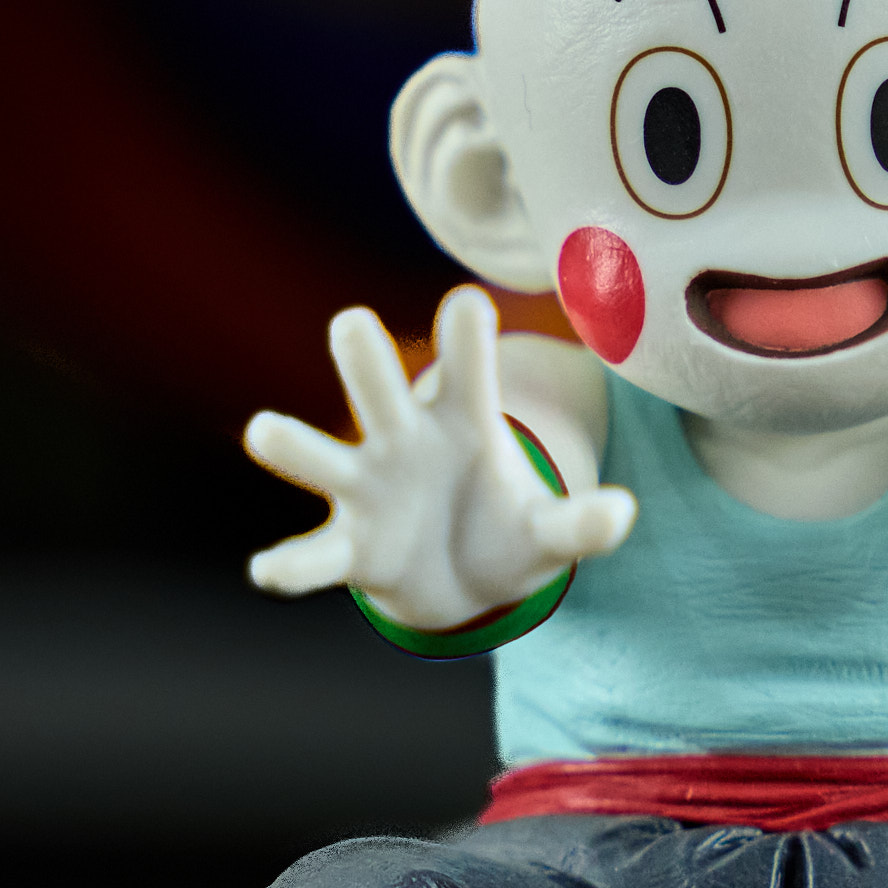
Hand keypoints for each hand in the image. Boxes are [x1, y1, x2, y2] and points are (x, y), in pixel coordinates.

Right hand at [245, 288, 635, 628]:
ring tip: (265, 432)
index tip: (467, 305)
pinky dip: (291, 565)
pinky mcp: (349, 548)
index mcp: (462, 421)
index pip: (467, 367)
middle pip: (378, 386)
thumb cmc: (504, 530)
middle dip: (364, 357)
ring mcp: (368, 490)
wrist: (463, 583)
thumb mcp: (550, 532)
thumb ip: (581, 524)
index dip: (465, 337)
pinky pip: (314, 555)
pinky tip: (269, 571)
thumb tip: (622, 514)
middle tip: (353, 323)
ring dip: (293, 444)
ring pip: (321, 457)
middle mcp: (404, 442)